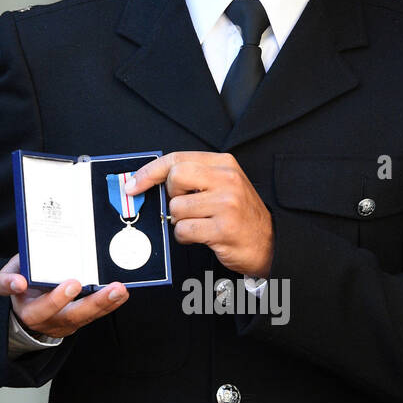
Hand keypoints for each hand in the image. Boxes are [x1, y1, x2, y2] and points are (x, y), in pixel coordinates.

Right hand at [0, 254, 128, 337]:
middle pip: (71, 315)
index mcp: (28, 310)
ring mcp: (64, 323)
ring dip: (106, 303)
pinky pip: (94, 314)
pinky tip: (121, 294)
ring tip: (121, 290)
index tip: (71, 283)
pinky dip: (109, 304)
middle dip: (92, 302)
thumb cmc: (19, 286)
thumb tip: (19, 282)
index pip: (38, 309)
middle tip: (110, 288)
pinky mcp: (77, 321)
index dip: (54, 298)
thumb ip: (7, 280)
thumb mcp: (5, 278)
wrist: (24, 307)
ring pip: (87, 316)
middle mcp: (49, 321)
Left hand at [126, 152, 273, 276]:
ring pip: (177, 208)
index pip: (177, 159)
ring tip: (199, 225)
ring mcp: (227, 204)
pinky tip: (200, 237)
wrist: (269, 243)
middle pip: (175, 178)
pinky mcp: (223, 228)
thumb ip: (194, 178)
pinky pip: (184, 230)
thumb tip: (150, 181)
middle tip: (185, 207)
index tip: (133, 184)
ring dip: (180, 222)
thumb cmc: (240, 216)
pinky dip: (185, 237)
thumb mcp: (223, 186)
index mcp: (224, 164)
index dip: (150, 172)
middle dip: (171, 197)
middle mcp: (227, 180)